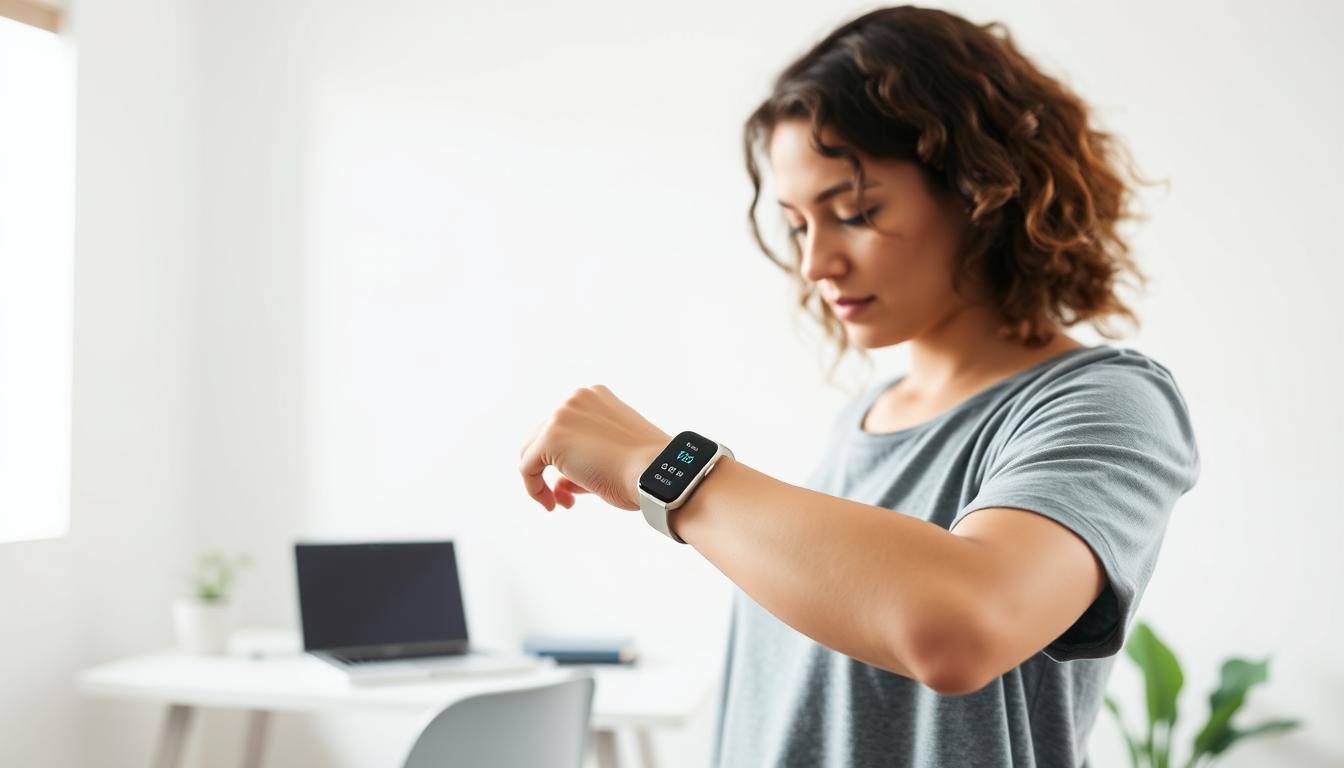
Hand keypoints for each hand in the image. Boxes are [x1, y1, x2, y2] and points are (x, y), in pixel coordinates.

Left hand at [519, 385, 669, 511]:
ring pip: (532, 451)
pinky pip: (527, 466)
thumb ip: (584, 463)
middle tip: (569, 498)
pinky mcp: (550, 438)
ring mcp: (562, 416)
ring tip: (562, 503)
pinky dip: (534, 488)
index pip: (567, 429)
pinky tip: (552, 504)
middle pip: (546, 437)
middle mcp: (576, 400)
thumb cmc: (646, 470)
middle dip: (554, 470)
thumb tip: (561, 483)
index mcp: (596, 397)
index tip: (580, 483)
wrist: (657, 472)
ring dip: (543, 479)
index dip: (567, 459)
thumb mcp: (614, 457)